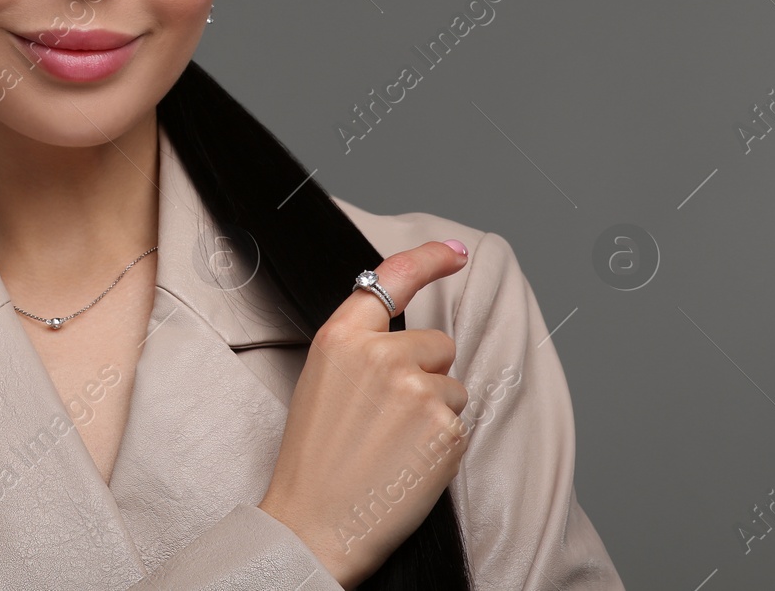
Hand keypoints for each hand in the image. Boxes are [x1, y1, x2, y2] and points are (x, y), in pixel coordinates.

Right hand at [257, 240, 471, 588]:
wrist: (315, 523)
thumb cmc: (314, 460)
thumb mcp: (322, 383)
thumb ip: (360, 350)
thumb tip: (408, 340)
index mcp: (340, 338)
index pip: (390, 279)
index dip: (428, 259)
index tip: (455, 251)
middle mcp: (379, 354)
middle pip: (437, 342)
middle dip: (427, 372)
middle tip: (388, 417)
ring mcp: (415, 388)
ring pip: (452, 386)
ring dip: (435, 412)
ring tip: (393, 445)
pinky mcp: (444, 426)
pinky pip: (459, 423)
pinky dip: (441, 444)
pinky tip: (408, 463)